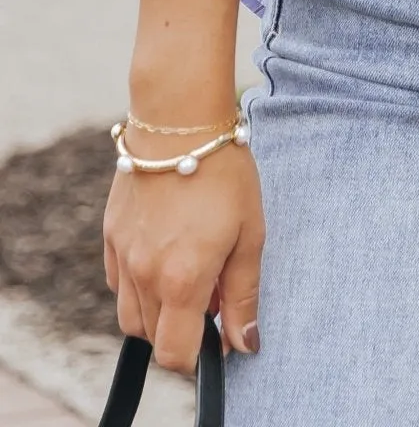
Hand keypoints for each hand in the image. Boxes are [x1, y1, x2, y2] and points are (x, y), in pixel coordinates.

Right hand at [104, 139, 263, 372]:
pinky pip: (117, 282)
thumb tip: (244, 344)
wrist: (179, 121)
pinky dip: (137, 285)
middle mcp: (144, 275)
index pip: (175, 354)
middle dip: (181, 330)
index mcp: (181, 280)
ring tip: (187, 272)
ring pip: (130, 314)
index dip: (198, 357)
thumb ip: (243, 294)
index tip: (218, 335)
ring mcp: (122, 255)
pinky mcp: (109, 235)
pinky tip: (163, 254)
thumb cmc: (224, 173)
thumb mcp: (250, 233)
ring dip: (156, 311)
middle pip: (152, 337)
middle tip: (211, 291)